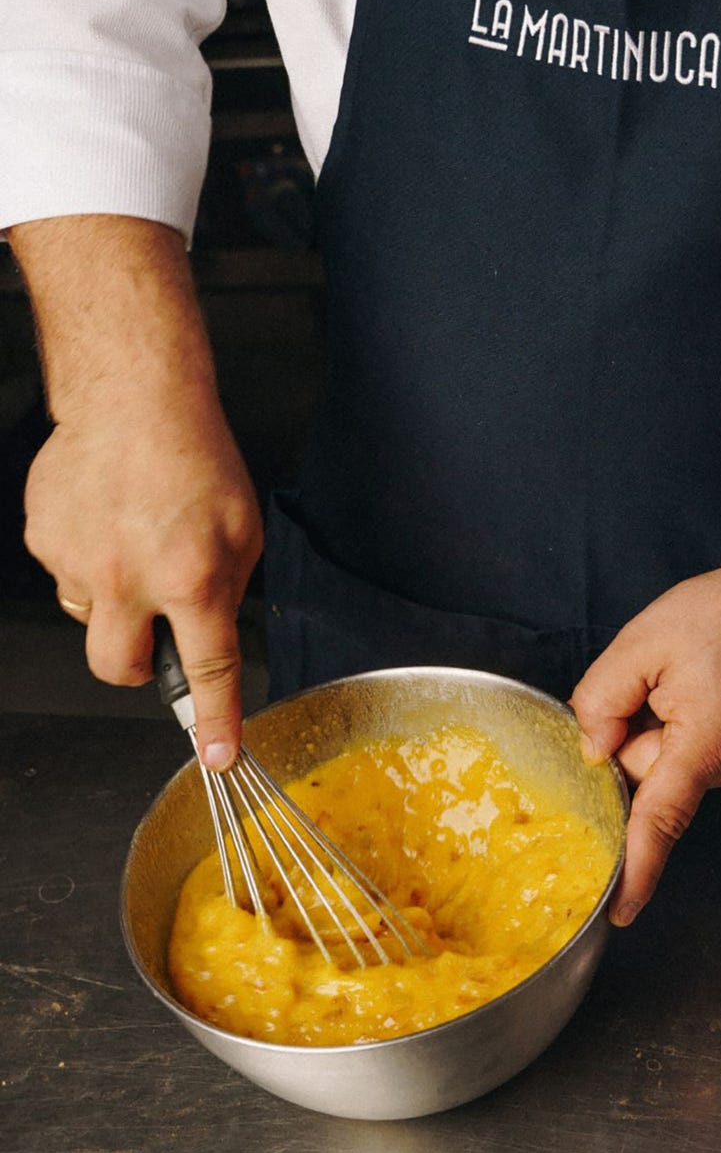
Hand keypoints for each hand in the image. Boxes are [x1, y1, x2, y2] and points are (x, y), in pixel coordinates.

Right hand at [25, 391, 262, 767]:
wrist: (133, 397)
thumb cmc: (196, 457)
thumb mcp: (244, 530)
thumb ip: (226, 590)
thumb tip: (208, 633)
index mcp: (191, 578)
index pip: (206, 670)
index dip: (214, 721)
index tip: (218, 755)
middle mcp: (129, 579)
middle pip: (118, 669)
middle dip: (138, 666)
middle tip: (155, 631)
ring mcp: (77, 562)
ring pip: (90, 616)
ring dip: (115, 599)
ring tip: (134, 542)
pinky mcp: (44, 541)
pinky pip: (69, 574)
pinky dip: (90, 559)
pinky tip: (108, 520)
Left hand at [571, 556, 720, 925]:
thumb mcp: (643, 640)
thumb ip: (602, 697)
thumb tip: (593, 750)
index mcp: (707, 739)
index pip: (661, 817)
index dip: (637, 867)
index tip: (619, 909)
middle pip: (657, 777)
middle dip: (639, 737)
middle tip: (657, 682)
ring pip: (681, 765)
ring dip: (669, 730)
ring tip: (695, 676)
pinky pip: (706, 755)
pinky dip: (694, 729)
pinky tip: (713, 686)